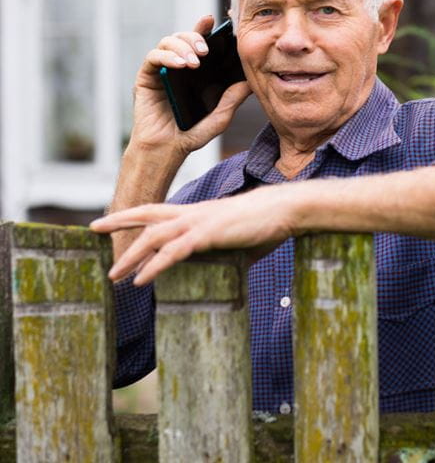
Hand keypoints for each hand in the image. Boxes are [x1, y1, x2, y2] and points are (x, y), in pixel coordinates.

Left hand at [92, 185, 296, 284]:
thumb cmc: (267, 223)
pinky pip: (174, 252)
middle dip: (119, 221)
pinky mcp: (208, 235)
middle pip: (147, 215)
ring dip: (131, 256)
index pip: (158, 210)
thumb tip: (231, 268)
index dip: (133, 213)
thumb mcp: (240, 240)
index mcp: (198, 212)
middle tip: (93, 229)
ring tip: (115, 275)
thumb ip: (228, 252)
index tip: (112, 218)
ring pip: (154, 236)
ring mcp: (199, 223)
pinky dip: (154, 266)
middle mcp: (193, 214)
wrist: (285, 209)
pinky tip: (141, 280)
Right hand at [129, 15, 251, 156]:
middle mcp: (181, 66)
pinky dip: (167, 56)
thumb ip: (233, 98)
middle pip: (187, 37)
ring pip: (169, 41)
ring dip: (183, 47)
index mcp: (200, 72)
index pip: (206, 44)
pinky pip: (154, 56)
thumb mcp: (219, 117)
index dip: (212, 29)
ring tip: (195, 62)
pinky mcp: (147, 76)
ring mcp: (163, 69)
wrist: (167, 150)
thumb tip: (250, 81)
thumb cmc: (192, 134)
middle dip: (197, 37)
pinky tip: (180, 65)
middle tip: (207, 48)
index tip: (223, 20)